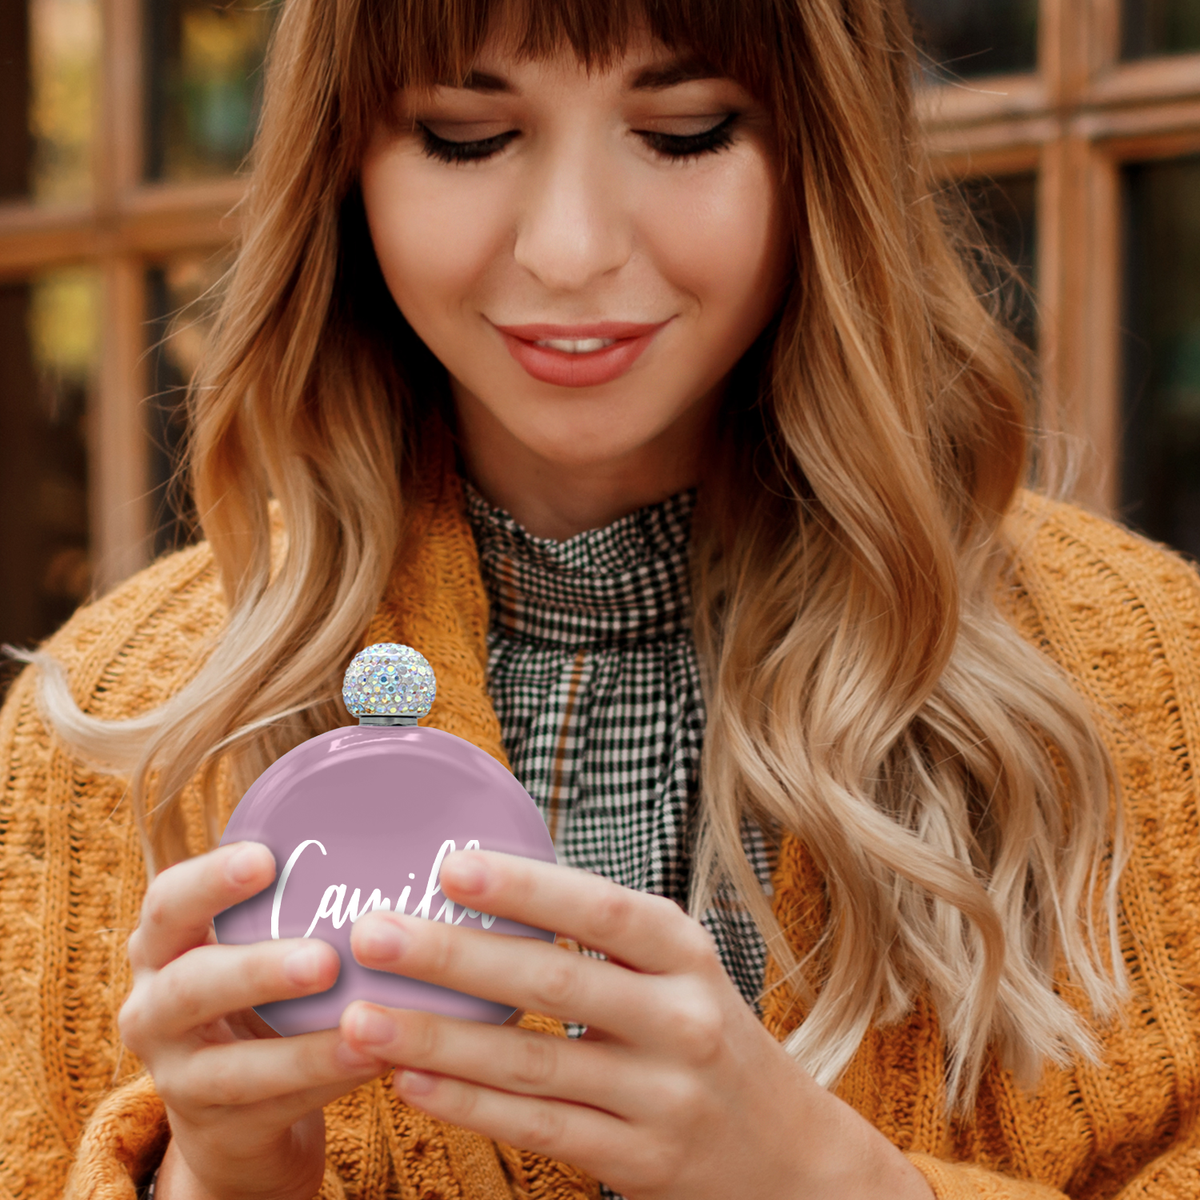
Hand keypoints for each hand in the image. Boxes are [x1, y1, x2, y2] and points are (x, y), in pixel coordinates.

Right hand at [119, 842, 386, 1199]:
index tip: (266, 857)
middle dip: (257, 970)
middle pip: (189, 986)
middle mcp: (155, 1009)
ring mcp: (179, 1077)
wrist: (236, 1112)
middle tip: (325, 959)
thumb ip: (293, 899)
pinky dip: (327, 1080)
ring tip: (362, 1021)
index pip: (167, 903)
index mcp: (164, 947)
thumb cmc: (259, 996)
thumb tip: (397, 826)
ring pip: (231, 1066)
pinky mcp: (216, 1130)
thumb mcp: (254, 944)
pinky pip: (274, 1107)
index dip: (210, 880)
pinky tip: (377, 1057)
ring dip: (303, 1046)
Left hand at [339, 851, 932, 1199]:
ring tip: (361, 1018)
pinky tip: (410, 1081)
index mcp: (683, 953)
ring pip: (531, 1064)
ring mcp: (661, 1096)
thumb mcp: (678, 973)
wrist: (786, 1153)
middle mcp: (679, 1019)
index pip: (600, 909)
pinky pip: (537, 1127)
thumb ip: (606, 937)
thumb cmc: (709, 1038)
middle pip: (553, 982)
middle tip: (373, 933)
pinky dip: (467, 1104)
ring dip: (437, 1039)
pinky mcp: (638, 1161)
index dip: (525, 887)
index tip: (451, 865)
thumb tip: (492, 885)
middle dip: (454, 956)